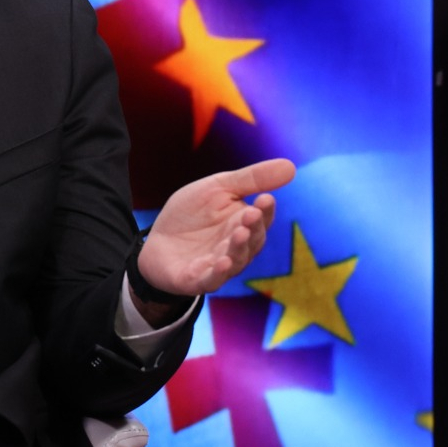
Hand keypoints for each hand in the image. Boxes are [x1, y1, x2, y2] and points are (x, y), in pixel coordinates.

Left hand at [136, 158, 295, 299]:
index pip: (262, 218)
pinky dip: (219, 273)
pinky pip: (212, 279)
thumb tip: (291, 166)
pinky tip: (222, 263)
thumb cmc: (191, 214)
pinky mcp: (197, 280)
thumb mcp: (218, 188)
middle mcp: (237, 248)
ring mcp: (218, 265)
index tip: (265, 198)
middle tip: (251, 214)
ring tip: (240, 234)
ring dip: (239, 248)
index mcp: (244, 224)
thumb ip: (251, 179)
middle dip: (252, 227)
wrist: (156, 241)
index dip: (265, 210)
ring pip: (235, 260)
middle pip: (252, 240)